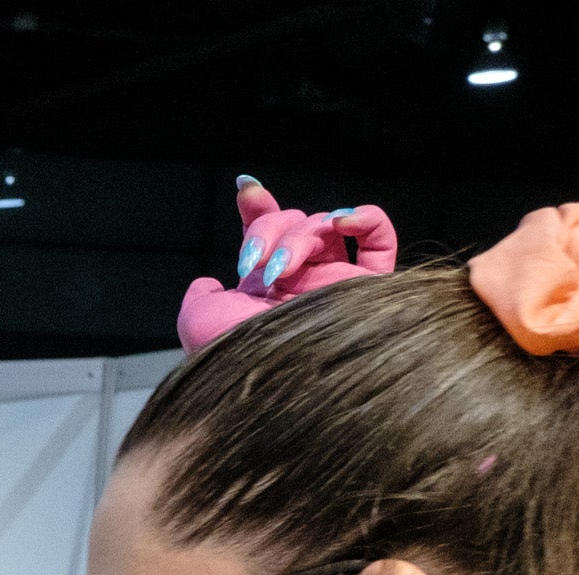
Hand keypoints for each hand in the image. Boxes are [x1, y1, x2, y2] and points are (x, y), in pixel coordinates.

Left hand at [179, 180, 396, 347]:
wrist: (266, 381)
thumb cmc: (228, 355)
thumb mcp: (198, 321)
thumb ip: (201, 296)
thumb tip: (207, 284)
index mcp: (266, 291)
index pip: (270, 236)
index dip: (259, 208)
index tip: (246, 190)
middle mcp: (303, 285)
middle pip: (294, 223)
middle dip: (267, 229)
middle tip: (251, 264)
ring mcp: (337, 284)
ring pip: (325, 227)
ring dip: (297, 236)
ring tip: (277, 270)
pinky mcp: (369, 288)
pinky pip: (380, 240)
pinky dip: (364, 219)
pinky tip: (340, 221)